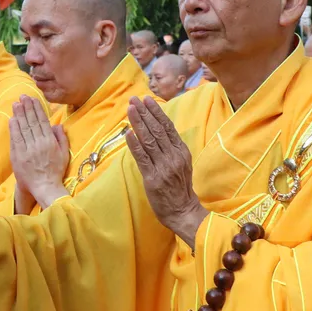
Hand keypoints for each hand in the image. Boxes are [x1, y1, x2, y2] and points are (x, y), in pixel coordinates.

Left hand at [9, 96, 69, 209]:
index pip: (42, 121)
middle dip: (27, 107)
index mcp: (50, 142)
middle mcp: (39, 144)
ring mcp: (28, 150)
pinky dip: (14, 128)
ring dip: (19, 114)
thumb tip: (57, 124)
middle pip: (31, 122)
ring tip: (16, 103)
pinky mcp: (18, 156)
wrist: (45, 187)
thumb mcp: (64, 154)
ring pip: (23, 128)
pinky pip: (16, 139)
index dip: (37, 109)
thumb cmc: (56, 171)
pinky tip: (12, 119)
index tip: (33, 99)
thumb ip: (62, 138)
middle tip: (23, 96)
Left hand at [124, 96, 206, 248]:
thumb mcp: (181, 163)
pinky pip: (142, 158)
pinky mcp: (153, 178)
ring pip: (149, 140)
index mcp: (181, 151)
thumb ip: (171, 147)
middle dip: (144, 113)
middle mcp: (173, 156)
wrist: (183, 211)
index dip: (156, 112)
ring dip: (138, 123)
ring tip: (129, 109)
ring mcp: (163, 167)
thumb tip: (157, 129)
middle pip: (157, 130)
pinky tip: (128, 133)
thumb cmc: (180, 187)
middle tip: (134, 99)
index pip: (168, 127)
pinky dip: (134, 144)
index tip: (147, 99)